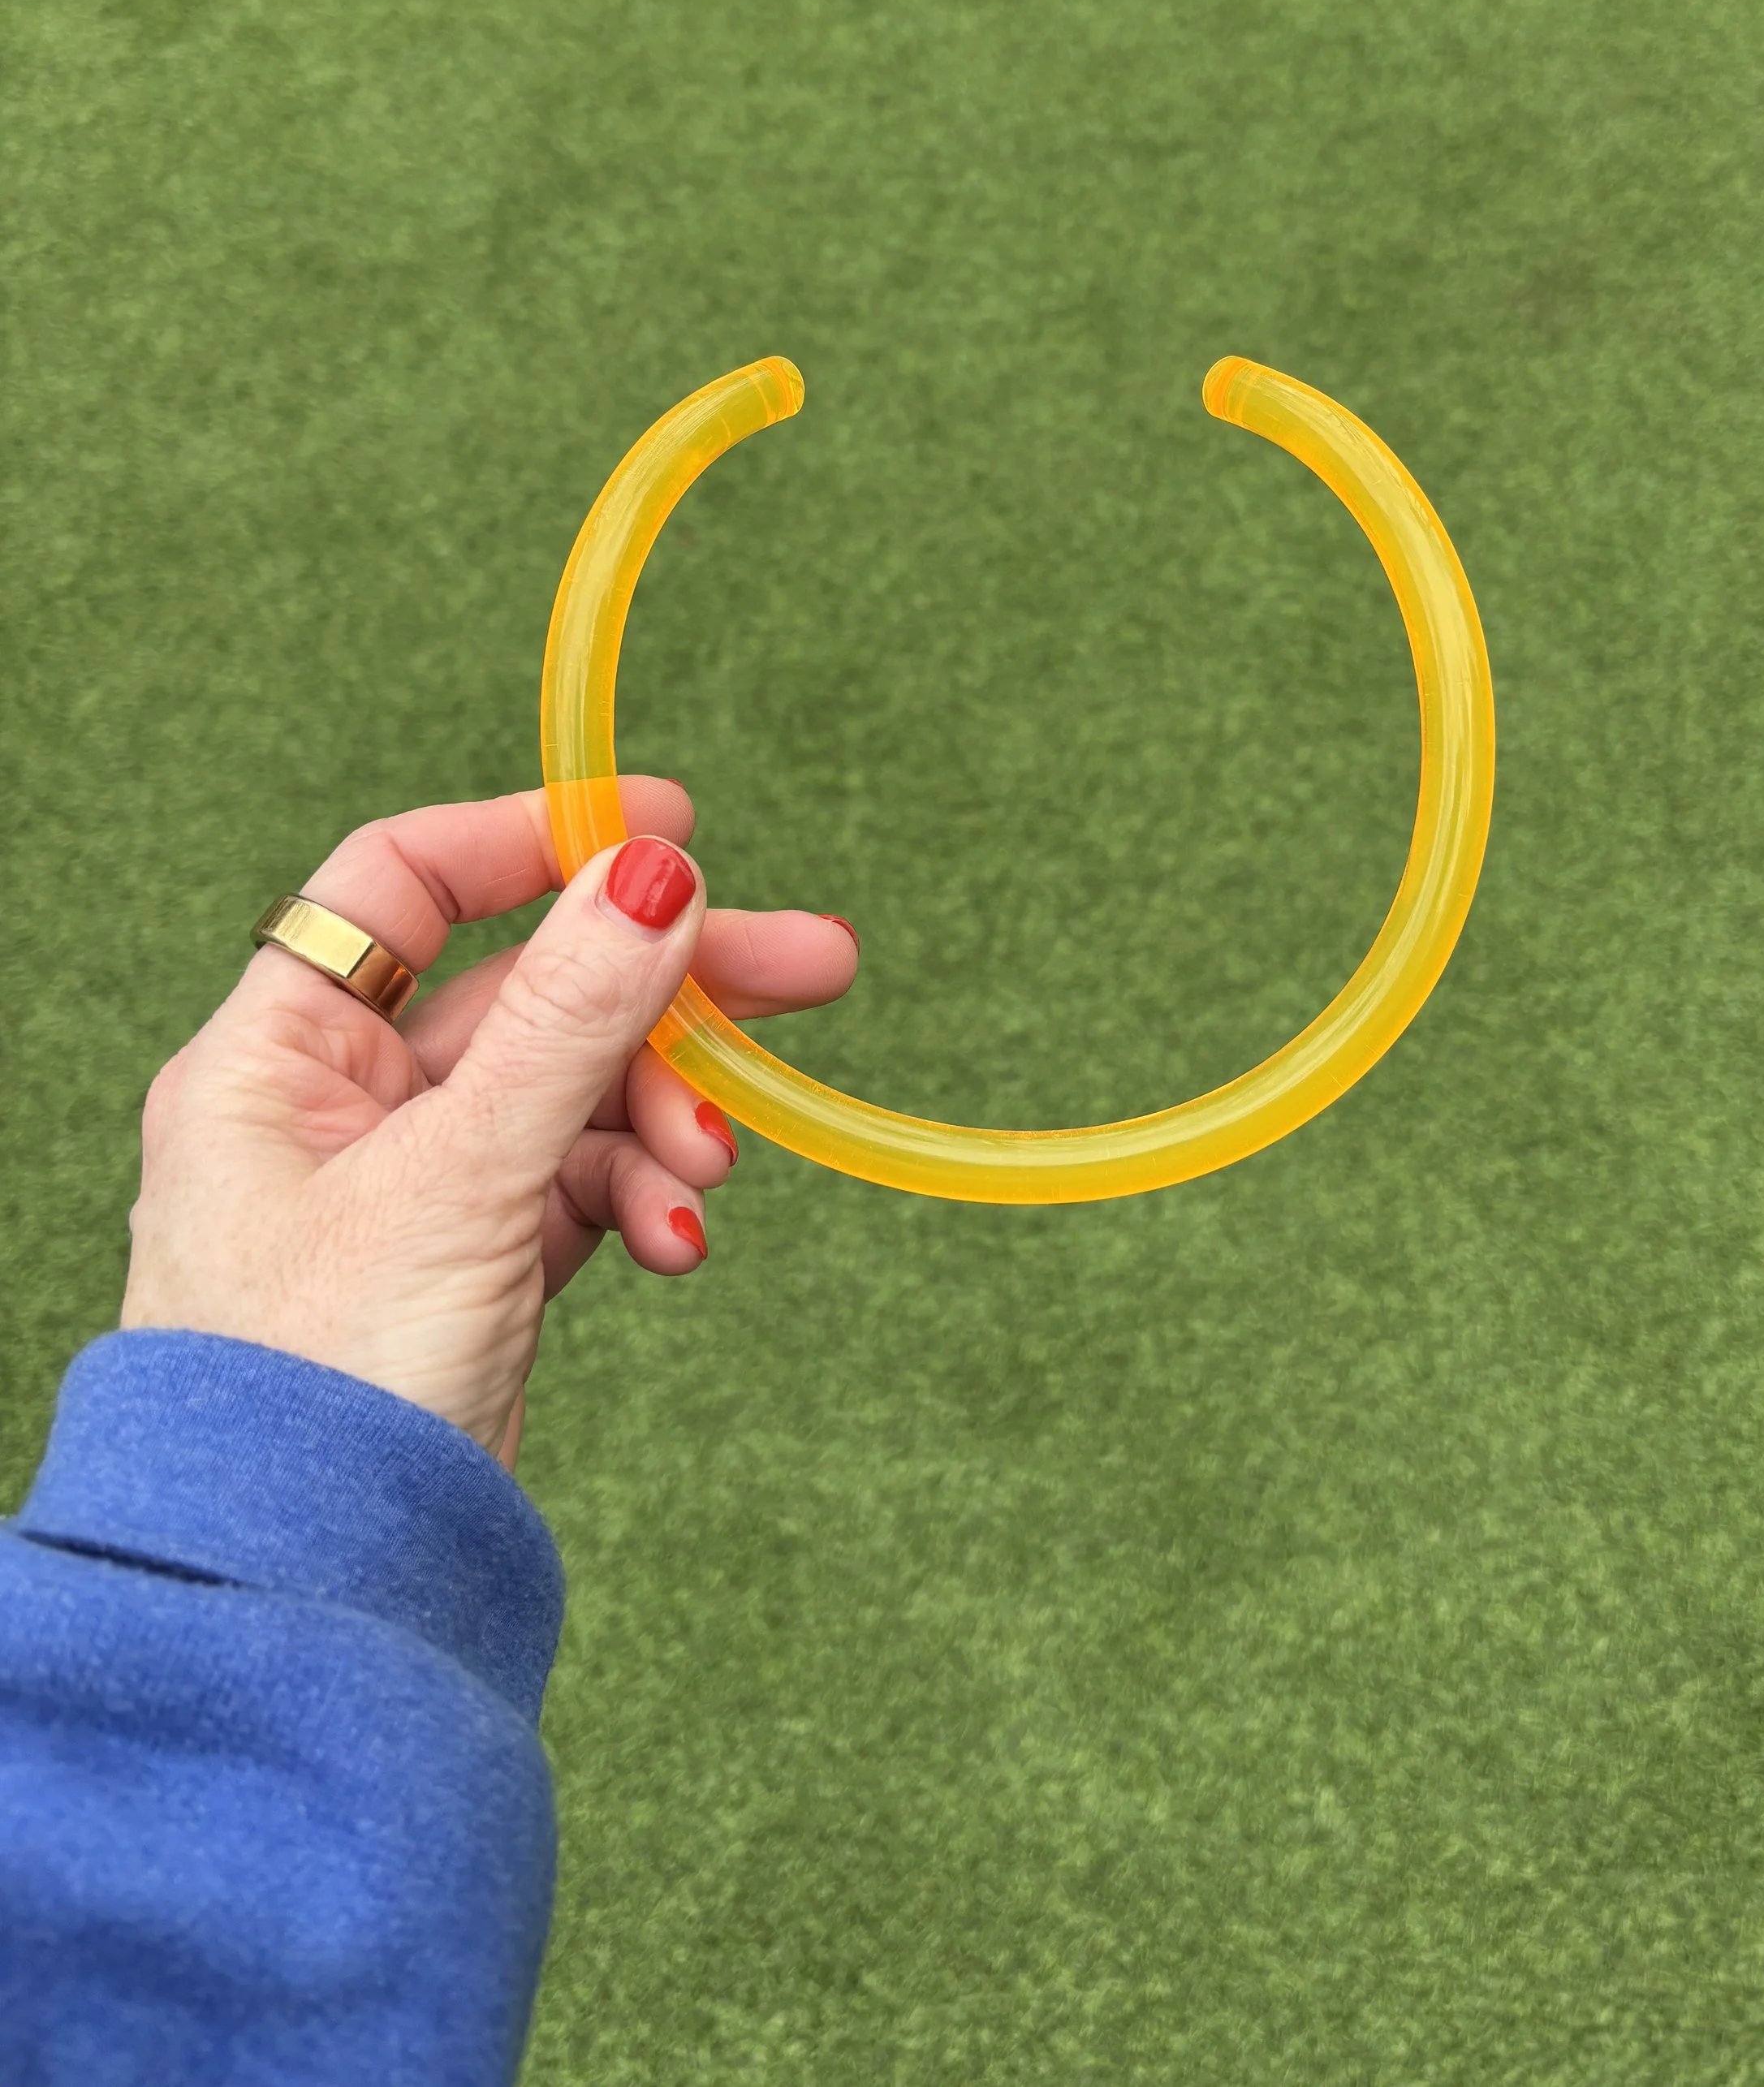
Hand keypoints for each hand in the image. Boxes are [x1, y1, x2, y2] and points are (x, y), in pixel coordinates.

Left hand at [122, 780, 856, 1465]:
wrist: (310, 1602)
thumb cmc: (324, 1378)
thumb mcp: (462, 1174)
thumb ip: (570, 1019)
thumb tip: (657, 872)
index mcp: (277, 1057)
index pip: (407, 883)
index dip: (535, 841)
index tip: (672, 831)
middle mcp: (339, 1108)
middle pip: (529, 992)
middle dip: (666, 991)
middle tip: (816, 966)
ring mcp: (414, 1188)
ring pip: (572, 1094)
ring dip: (661, 1118)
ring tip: (710, 1172)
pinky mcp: (477, 1266)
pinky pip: (581, 1186)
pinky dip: (641, 1198)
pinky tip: (677, 1238)